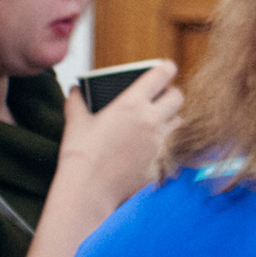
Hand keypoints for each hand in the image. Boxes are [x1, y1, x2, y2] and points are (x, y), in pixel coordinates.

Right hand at [58, 61, 180, 216]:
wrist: (89, 188)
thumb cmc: (80, 155)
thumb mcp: (76, 122)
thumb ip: (77, 101)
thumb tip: (76, 89)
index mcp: (131, 104)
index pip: (162, 75)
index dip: (166, 68)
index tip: (166, 67)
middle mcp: (151, 120)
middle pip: (178, 97)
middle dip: (171, 94)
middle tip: (162, 97)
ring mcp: (160, 142)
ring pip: (179, 121)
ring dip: (171, 118)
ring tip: (157, 122)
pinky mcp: (164, 161)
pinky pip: (173, 147)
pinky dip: (167, 144)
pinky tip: (154, 146)